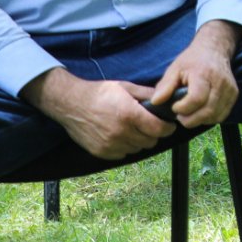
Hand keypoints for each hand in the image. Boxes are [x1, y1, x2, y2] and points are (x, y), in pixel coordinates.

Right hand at [29, 72, 177, 160]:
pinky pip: (122, 154)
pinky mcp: (101, 152)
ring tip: (134, 129)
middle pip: (150, 141)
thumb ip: (147, 94)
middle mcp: (121, 132)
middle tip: (151, 125)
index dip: (168, 128)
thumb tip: (165, 99)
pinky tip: (122, 136)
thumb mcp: (126, 87)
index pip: (158, 129)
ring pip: (137, 149)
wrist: (71, 104)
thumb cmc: (100, 93)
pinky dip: (126, 147)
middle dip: (154, 134)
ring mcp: (110, 144)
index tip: (170, 125)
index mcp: (129, 114)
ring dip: (140, 141)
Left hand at [148, 21, 241, 127]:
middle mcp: (220, 82)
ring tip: (190, 113)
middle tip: (180, 116)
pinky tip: (201, 111)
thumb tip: (155, 102)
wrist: (215, 50)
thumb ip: (165, 86)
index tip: (174, 107)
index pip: (196, 99)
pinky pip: (222, 115)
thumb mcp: (174, 69)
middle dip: (190, 119)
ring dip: (200, 120)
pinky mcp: (234, 95)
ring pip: (215, 116)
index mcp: (204, 74)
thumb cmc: (192, 61)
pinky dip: (210, 118)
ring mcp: (230, 89)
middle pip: (207, 111)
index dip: (182, 108)